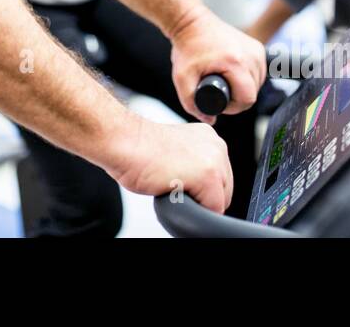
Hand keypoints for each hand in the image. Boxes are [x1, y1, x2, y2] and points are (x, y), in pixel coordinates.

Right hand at [106, 118, 233, 213]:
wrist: (125, 142)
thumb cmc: (140, 149)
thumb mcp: (177, 152)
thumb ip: (194, 163)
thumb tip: (196, 183)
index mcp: (210, 139)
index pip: (221, 178)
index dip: (202, 189)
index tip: (183, 182)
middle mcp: (217, 147)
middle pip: (224, 191)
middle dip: (203, 196)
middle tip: (175, 185)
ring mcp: (215, 161)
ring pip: (219, 201)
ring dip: (197, 201)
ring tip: (173, 185)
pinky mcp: (208, 177)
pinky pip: (213, 209)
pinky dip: (193, 210)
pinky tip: (174, 191)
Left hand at [167, 10, 266, 122]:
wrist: (192, 22)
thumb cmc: (187, 47)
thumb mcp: (182, 78)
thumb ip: (191, 103)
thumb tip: (210, 120)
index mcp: (235, 62)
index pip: (247, 99)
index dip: (233, 107)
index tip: (218, 101)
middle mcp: (251, 55)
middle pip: (253, 92)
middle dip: (236, 97)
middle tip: (217, 90)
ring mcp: (257, 49)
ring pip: (258, 83)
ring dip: (243, 87)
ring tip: (224, 79)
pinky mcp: (258, 47)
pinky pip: (259, 72)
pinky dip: (247, 77)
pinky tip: (233, 73)